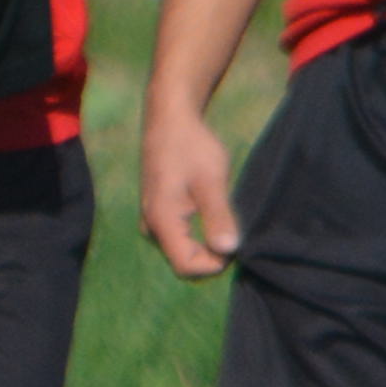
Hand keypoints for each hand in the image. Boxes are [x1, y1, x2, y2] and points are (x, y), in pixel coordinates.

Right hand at [142, 109, 240, 281]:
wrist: (169, 121)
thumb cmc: (191, 147)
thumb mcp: (211, 181)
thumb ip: (218, 217)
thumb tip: (229, 250)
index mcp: (161, 221)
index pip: (186, 265)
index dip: (214, 262)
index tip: (235, 240)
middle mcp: (151, 226)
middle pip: (183, 259)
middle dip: (211, 253)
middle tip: (233, 226)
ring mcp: (152, 220)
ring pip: (181, 248)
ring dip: (206, 242)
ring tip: (224, 216)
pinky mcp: (158, 212)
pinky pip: (179, 236)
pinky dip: (199, 232)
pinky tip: (212, 211)